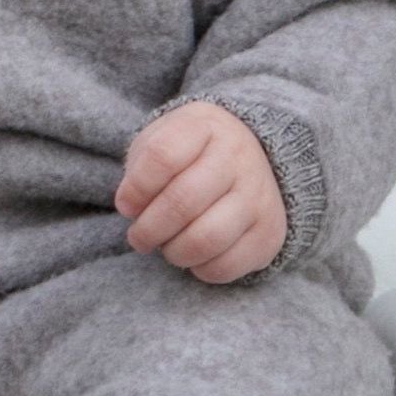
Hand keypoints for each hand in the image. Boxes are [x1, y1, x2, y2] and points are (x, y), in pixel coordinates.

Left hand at [114, 102, 286, 283]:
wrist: (250, 157)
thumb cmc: (189, 154)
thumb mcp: (160, 140)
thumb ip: (140, 168)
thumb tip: (132, 208)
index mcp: (204, 126)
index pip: (162, 156)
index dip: (136, 189)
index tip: (126, 205)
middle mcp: (238, 156)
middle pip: (182, 201)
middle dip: (149, 229)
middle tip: (139, 237)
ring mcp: (259, 195)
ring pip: (206, 239)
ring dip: (174, 252)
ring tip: (166, 247)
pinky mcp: (269, 232)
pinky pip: (226, 265)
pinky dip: (200, 269)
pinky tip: (194, 255)